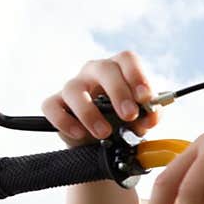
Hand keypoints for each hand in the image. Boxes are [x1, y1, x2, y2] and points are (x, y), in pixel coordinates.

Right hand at [42, 52, 159, 146]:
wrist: (103, 144)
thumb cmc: (123, 122)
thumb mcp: (141, 119)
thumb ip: (151, 115)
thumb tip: (151, 116)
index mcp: (119, 69)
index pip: (127, 59)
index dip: (137, 75)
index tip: (145, 98)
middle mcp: (94, 72)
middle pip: (104, 68)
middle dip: (118, 92)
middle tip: (129, 116)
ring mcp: (73, 86)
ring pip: (74, 89)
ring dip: (90, 112)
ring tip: (104, 133)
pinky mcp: (55, 104)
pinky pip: (52, 107)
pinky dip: (64, 121)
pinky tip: (79, 133)